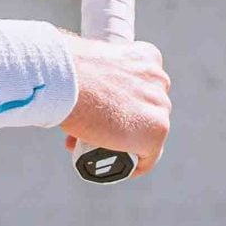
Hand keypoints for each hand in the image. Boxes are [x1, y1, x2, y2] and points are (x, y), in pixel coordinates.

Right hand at [59, 37, 171, 175]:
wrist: (66, 78)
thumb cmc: (67, 68)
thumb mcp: (93, 60)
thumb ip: (101, 72)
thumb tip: (87, 88)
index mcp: (147, 57)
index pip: (142, 89)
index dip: (120, 106)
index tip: (98, 115)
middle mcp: (159, 80)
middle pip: (145, 112)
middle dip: (121, 124)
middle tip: (91, 132)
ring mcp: (159, 106)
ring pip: (147, 135)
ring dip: (124, 144)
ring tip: (94, 151)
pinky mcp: (155, 131)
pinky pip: (148, 157)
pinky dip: (134, 166)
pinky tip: (118, 169)